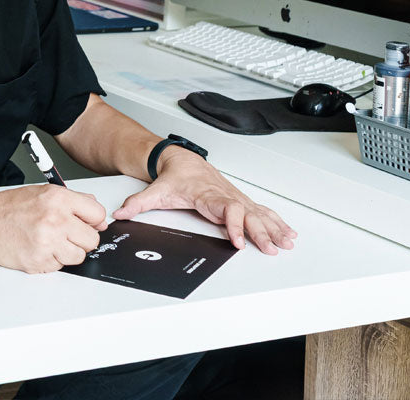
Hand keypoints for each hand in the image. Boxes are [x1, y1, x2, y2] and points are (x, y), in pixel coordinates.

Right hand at [0, 184, 107, 272]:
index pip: (98, 214)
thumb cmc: (9, 208)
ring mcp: (48, 243)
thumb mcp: (43, 192)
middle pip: (92, 240)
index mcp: (58, 199)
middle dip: (81, 239)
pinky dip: (52, 260)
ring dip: (67, 252)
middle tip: (65, 234)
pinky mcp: (39, 262)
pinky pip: (60, 266)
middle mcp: (55, 220)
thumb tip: (98, 216)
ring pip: (79, 256)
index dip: (93, 221)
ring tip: (50, 242)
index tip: (86, 223)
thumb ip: (73, 201)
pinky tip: (38, 248)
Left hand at [112, 149, 295, 253]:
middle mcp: (226, 195)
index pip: (227, 209)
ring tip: (287, 243)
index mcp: (208, 194)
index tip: (239, 242)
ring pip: (259, 213)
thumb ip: (138, 203)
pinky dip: (277, 221)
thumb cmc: (173, 176)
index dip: (235, 225)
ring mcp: (235, 197)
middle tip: (272, 248)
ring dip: (275, 228)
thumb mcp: (155, 190)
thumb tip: (121, 213)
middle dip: (262, 232)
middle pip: (248, 214)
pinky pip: (262, 211)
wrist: (181, 161)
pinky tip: (288, 232)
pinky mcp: (239, 200)